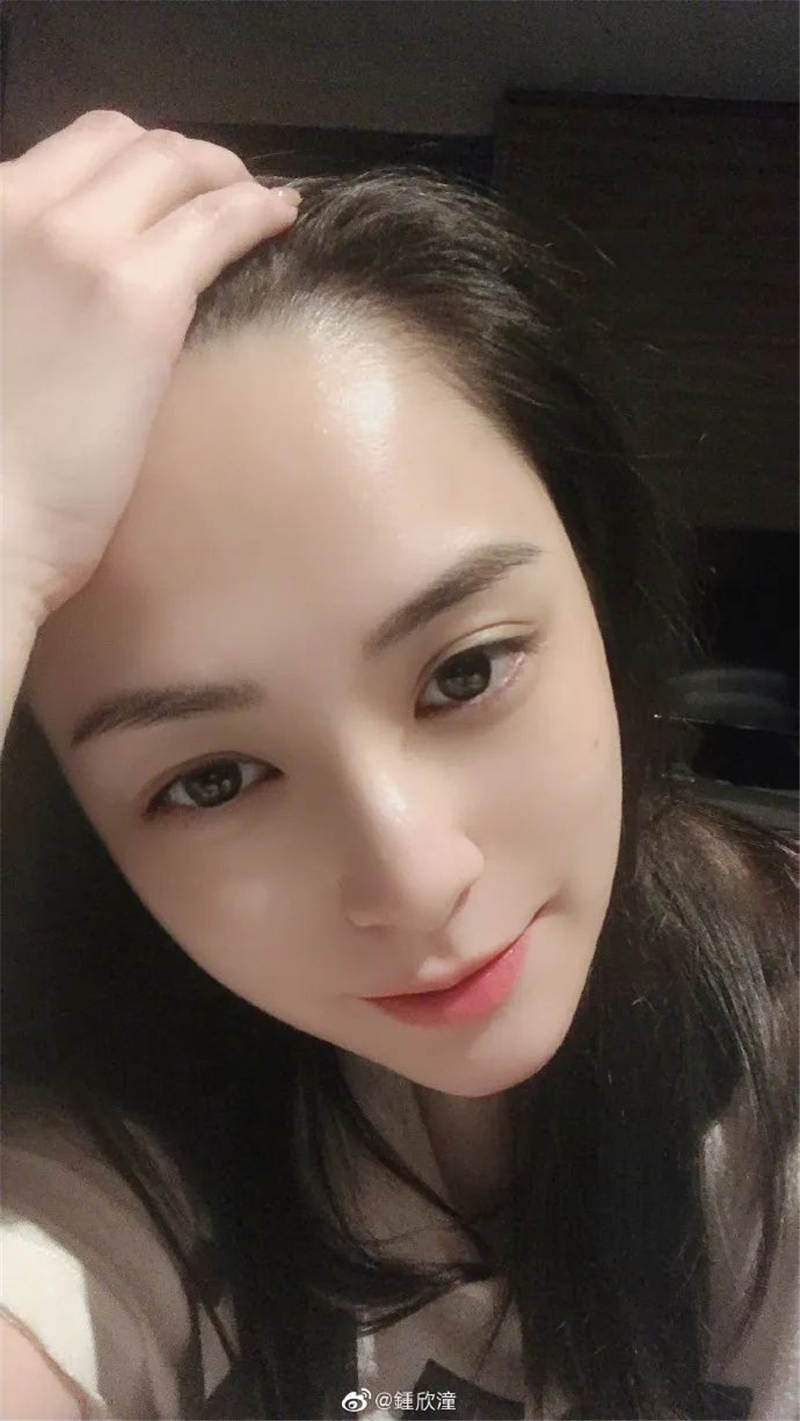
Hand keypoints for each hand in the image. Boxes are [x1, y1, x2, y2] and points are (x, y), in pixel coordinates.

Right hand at [1, 108, 299, 622]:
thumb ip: (18, 293)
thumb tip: (60, 303)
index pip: (63, 154)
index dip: (121, 168)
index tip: (156, 200)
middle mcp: (21, 206)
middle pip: (120, 141)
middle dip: (177, 160)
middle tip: (217, 194)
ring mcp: (81, 243)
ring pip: (174, 166)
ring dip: (222, 174)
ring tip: (257, 202)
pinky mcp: (141, 295)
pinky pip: (218, 220)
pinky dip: (256, 207)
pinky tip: (282, 216)